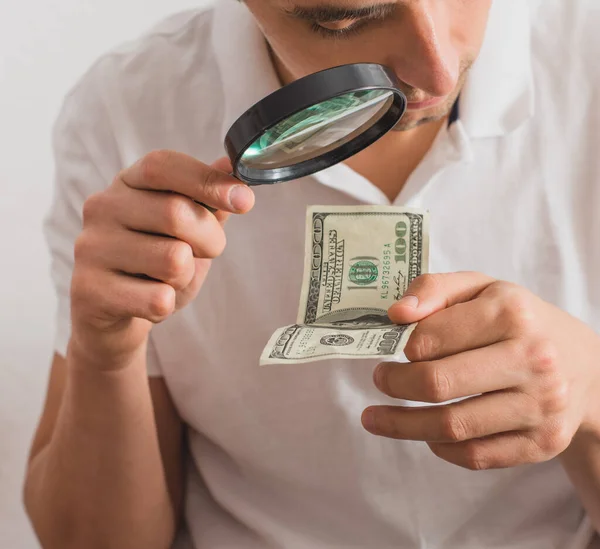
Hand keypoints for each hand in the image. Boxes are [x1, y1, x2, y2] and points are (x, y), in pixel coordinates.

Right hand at [70, 150, 253, 367]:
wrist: (112, 314)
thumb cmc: (154, 265)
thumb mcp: (186, 230)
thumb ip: (207, 199)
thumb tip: (231, 165)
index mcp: (128, 184)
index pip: (163, 165)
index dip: (207, 180)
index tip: (244, 201)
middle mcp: (103, 208)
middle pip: (177, 213)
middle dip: (210, 240)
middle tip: (205, 253)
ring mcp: (92, 247)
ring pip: (173, 260)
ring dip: (185, 277)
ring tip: (166, 280)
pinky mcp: (90, 289)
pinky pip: (158, 300)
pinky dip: (166, 305)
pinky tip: (147, 300)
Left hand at [361, 272, 599, 469]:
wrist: (585, 364)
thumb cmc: (519, 321)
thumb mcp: (481, 288)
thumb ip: (433, 289)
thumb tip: (396, 314)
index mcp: (511, 313)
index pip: (431, 337)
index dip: (401, 345)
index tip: (392, 347)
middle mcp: (532, 359)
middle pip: (438, 383)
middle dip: (394, 384)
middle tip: (379, 379)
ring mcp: (540, 406)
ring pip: (452, 427)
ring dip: (402, 425)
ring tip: (376, 417)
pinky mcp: (542, 443)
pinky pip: (476, 457)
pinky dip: (440, 448)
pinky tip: (426, 435)